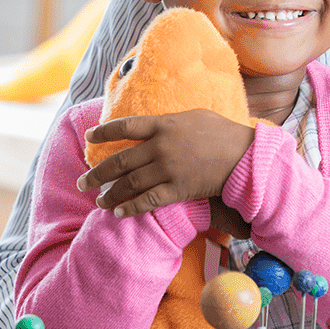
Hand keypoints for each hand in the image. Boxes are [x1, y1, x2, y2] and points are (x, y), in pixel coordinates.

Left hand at [78, 110, 255, 217]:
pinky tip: (118, 212)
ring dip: (110, 194)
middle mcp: (161, 147)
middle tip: (82, 183)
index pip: (125, 127)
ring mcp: (168, 169)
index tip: (88, 138)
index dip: (103, 132)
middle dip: (97, 174)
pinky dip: (129, 208)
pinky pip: (147, 201)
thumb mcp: (197, 116)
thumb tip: (153, 125)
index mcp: (165, 125)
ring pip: (129, 184)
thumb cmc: (225, 133)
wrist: (247, 157)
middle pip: (120, 161)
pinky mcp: (178, 189)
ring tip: (99, 201)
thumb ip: (171, 121)